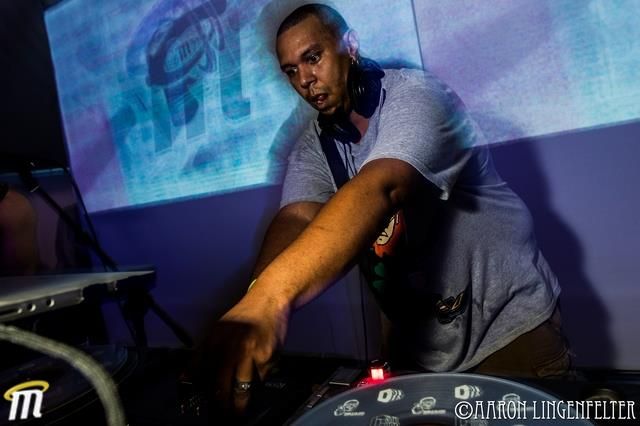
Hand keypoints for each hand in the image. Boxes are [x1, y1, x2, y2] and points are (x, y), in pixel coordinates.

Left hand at [203, 290, 290, 412]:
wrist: (268, 301)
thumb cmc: (245, 316)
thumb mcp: (218, 331)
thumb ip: (203, 355)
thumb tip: (186, 379)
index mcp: (212, 341)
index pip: (199, 374)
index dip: (199, 394)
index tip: (198, 407)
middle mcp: (228, 348)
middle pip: (220, 387)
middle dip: (221, 406)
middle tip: (223, 415)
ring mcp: (247, 353)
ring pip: (241, 389)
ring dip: (240, 404)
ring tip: (238, 412)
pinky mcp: (266, 357)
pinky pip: (261, 379)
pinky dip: (260, 382)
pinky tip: (260, 377)